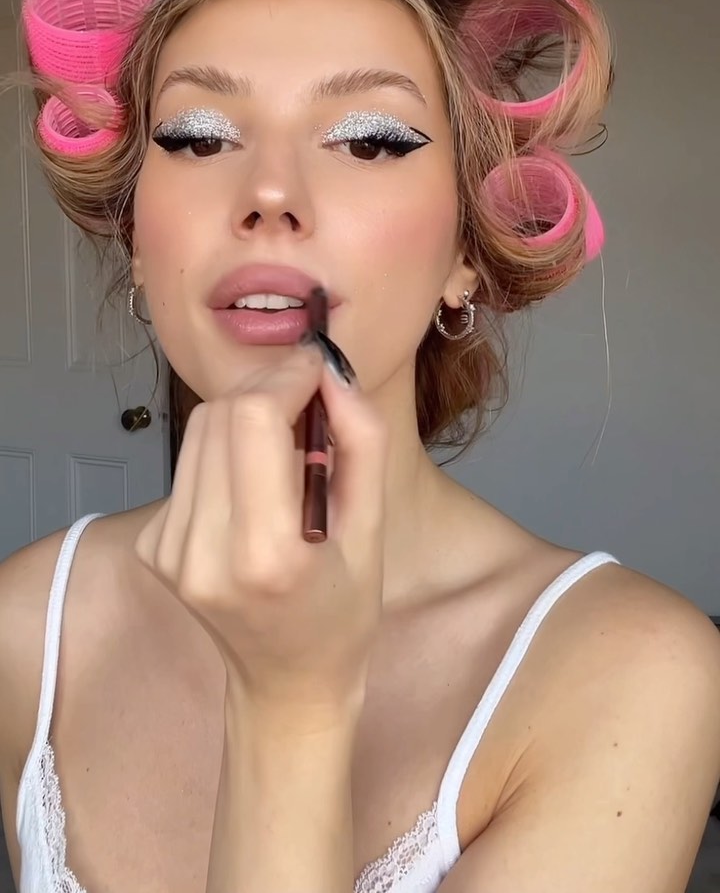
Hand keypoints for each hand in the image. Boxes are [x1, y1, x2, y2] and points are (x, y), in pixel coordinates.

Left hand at [133, 338, 387, 719]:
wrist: (285, 683)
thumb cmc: (343, 611)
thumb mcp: (374, 528)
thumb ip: (360, 441)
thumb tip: (330, 372)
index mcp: (265, 554)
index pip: (252, 419)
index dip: (287, 377)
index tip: (321, 370)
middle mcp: (202, 550)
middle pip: (221, 414)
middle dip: (269, 387)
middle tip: (311, 397)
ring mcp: (167, 549)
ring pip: (199, 430)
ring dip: (246, 413)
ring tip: (288, 438)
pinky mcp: (151, 545)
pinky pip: (189, 463)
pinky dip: (225, 449)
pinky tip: (256, 480)